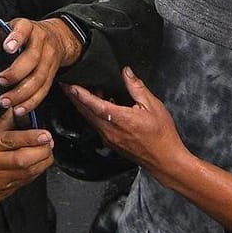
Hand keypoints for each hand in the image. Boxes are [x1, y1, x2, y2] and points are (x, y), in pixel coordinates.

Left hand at [0, 16, 82, 117]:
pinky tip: (19, 109)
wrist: (56, 36)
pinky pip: (44, 90)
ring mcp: (49, 58)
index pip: (23, 30)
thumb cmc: (23, 34)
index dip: (16, 39)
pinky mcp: (53, 74)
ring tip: (6, 101)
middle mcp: (41, 41)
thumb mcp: (4, 30)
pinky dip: (31, 102)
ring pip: (39, 77)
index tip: (7, 48)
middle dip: (16, 72)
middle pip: (32, 58)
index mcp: (27, 27)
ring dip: (22, 93)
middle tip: (1, 80)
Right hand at [0, 112, 53, 227]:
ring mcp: (1, 180)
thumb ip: (0, 124)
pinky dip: (36, 170)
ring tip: (45, 150)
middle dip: (43, 150)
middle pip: (26, 159)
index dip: (32, 137)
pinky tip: (36, 162)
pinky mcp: (6, 192)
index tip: (45, 133)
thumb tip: (15, 111)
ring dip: (43, 161)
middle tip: (48, 141)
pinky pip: (27, 180)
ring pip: (30, 172)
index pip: (12, 141)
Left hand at [66, 68, 186, 179]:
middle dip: (74, 98)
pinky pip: (97, 126)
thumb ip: (136, 87)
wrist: (165, 160)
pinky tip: (98, 107)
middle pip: (86, 112)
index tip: (69, 84)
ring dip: (84, 106)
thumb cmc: (162, 135)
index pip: (93, 104)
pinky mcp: (111, 143)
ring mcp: (109, 138)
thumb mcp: (153, 105)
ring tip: (81, 92)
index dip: (79, 93)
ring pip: (90, 119)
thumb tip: (126, 72)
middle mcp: (110, 130)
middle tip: (66, 85)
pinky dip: (93, 114)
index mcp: (120, 119)